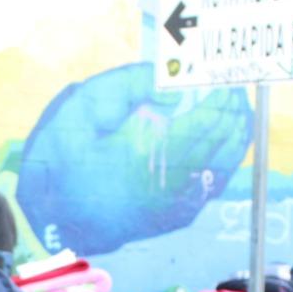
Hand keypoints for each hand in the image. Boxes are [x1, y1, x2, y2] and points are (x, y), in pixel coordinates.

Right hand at [16, 62, 252, 254]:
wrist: (55, 218)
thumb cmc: (63, 160)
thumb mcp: (82, 108)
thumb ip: (127, 85)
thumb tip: (174, 86)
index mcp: (147, 155)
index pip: (206, 120)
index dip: (221, 93)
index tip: (223, 73)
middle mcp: (171, 184)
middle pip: (225, 140)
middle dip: (234, 107)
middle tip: (234, 83)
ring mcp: (180, 204)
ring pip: (228, 163)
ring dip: (238, 130)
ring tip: (237, 104)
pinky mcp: (181, 215)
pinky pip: (217, 181)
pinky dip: (229, 154)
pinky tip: (228, 134)